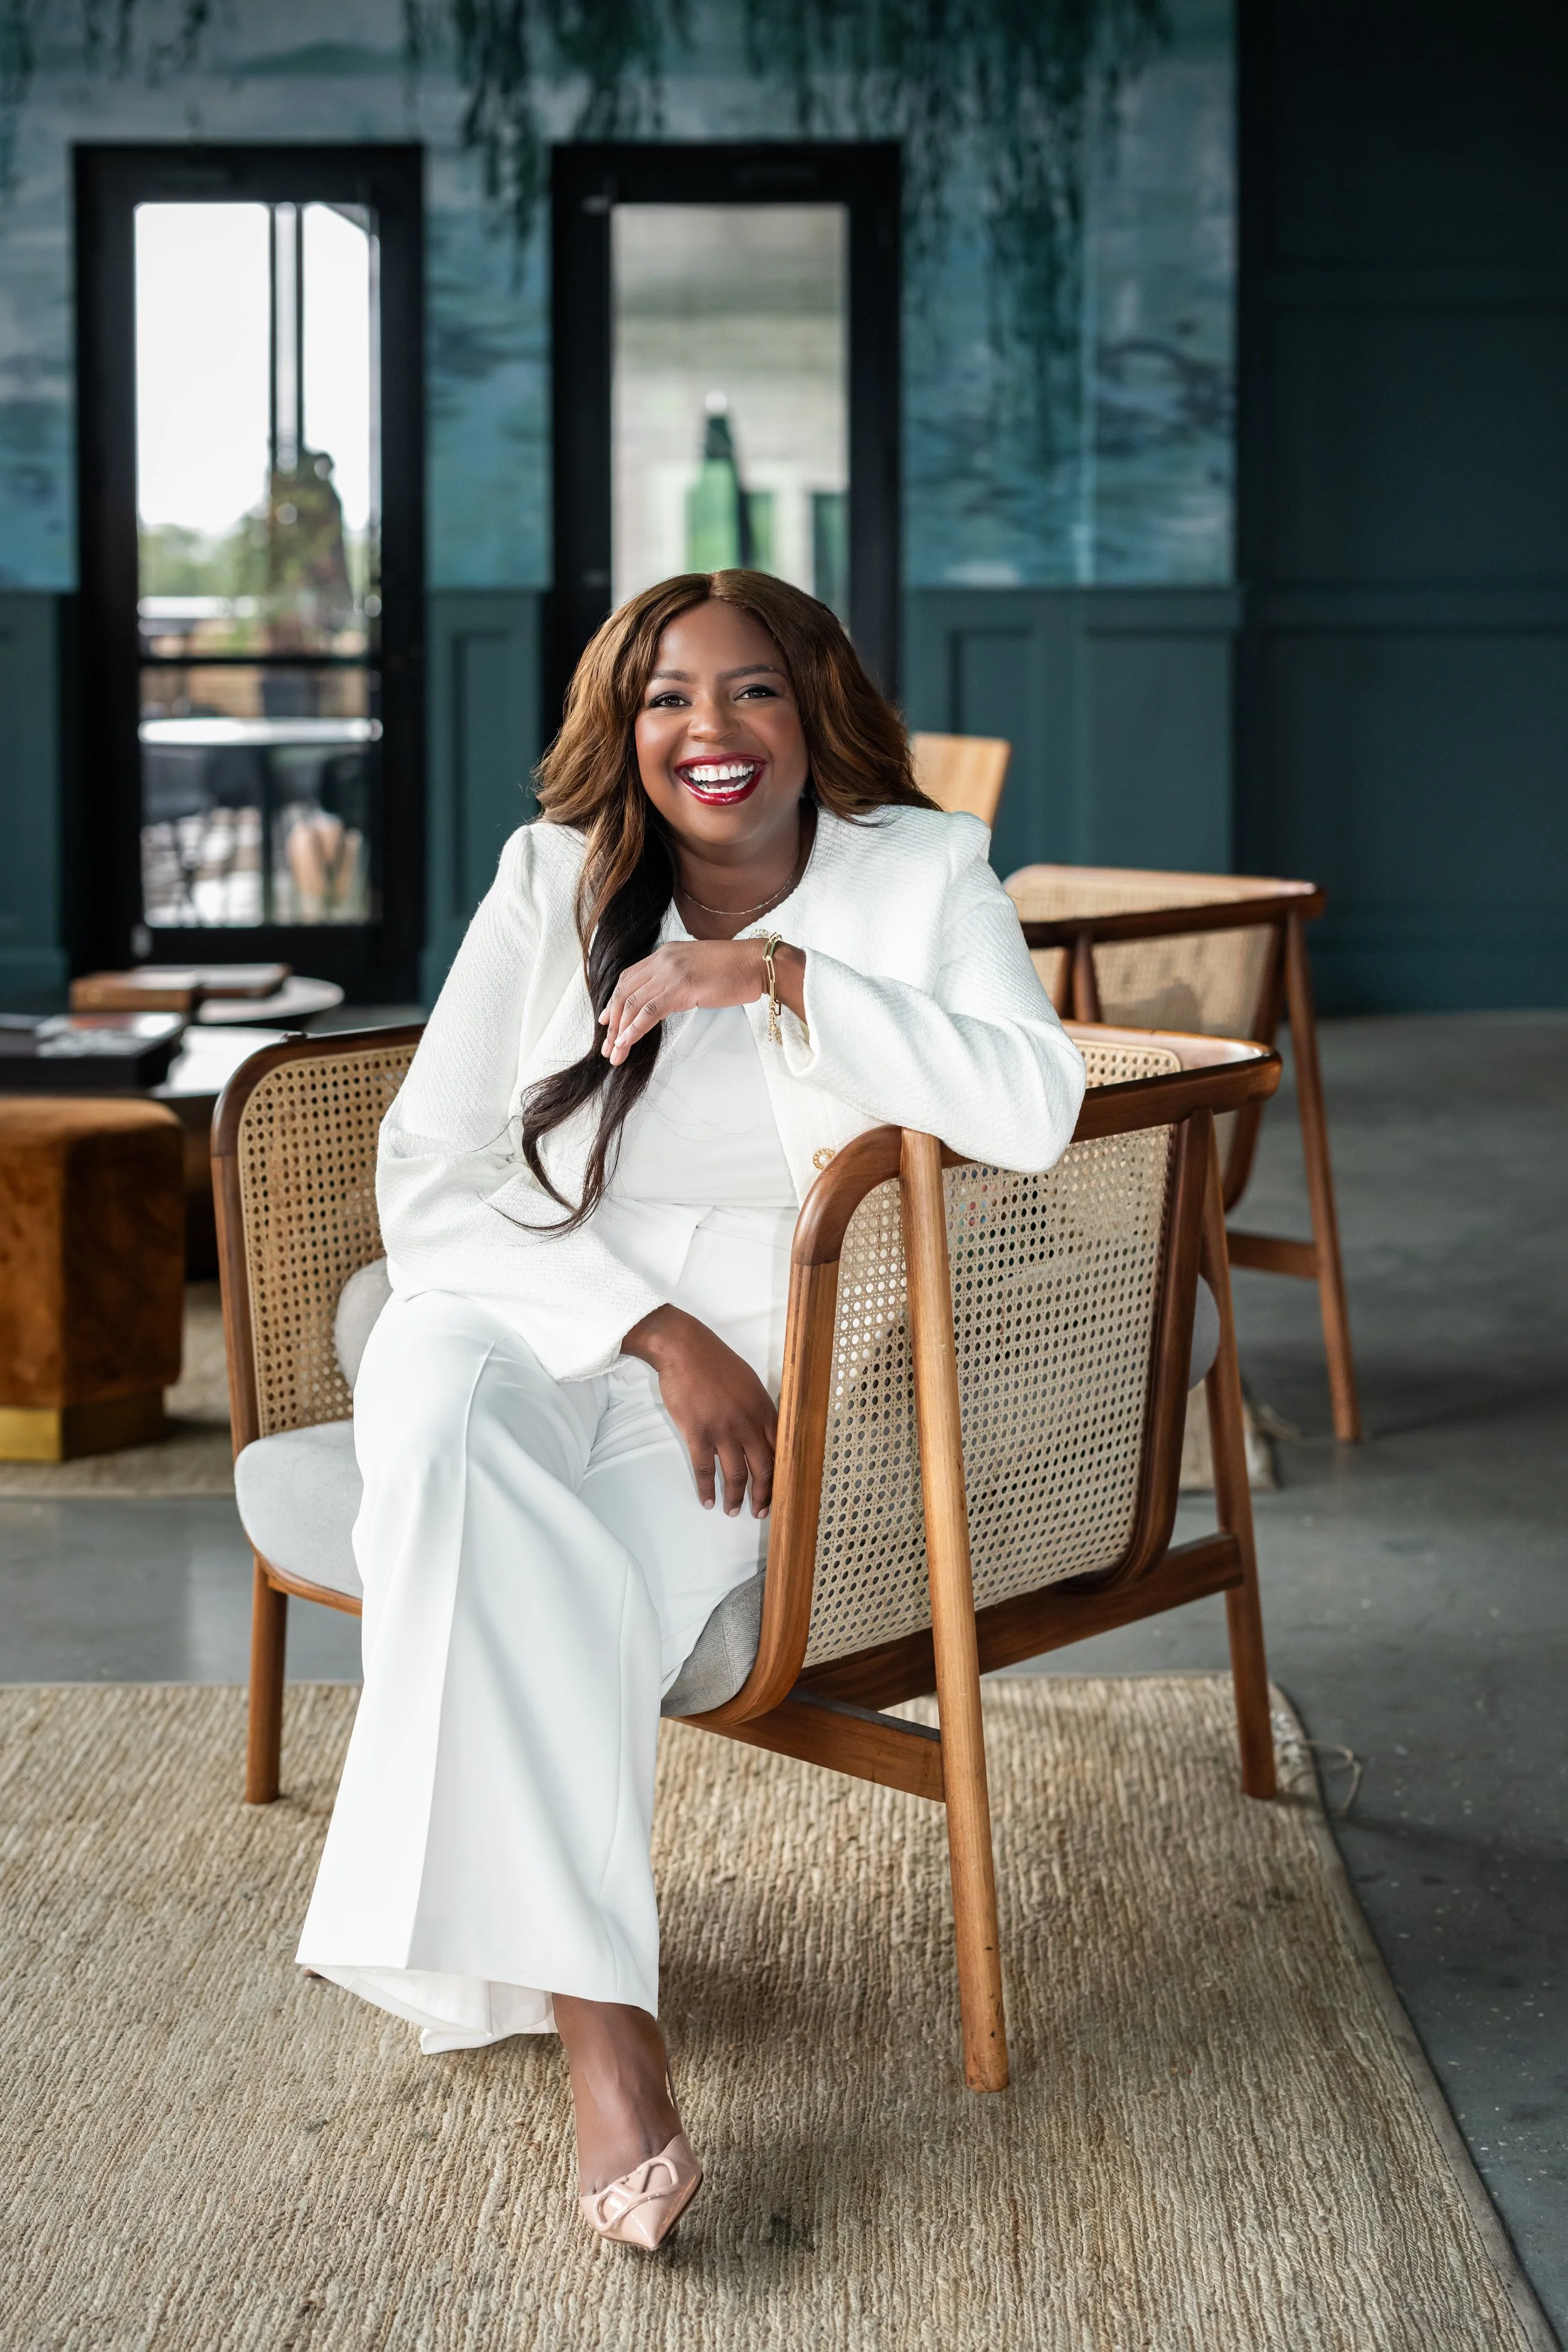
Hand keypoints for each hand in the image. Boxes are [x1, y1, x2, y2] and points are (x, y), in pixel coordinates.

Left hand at [599, 937, 807, 1064]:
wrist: (758, 964)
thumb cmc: (736, 969)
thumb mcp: (698, 968)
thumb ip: (678, 978)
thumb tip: (667, 999)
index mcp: (665, 954)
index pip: (629, 977)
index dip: (614, 1000)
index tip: (607, 1020)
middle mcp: (663, 960)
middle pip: (625, 992)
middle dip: (612, 1020)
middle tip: (608, 1045)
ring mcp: (671, 973)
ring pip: (633, 1004)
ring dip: (620, 1031)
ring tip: (614, 1053)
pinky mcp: (681, 988)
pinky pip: (649, 1012)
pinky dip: (634, 1029)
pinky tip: (626, 1043)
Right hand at [621, 1305, 776, 1516]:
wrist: (685, 1350)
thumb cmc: (716, 1362)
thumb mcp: (749, 1382)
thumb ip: (759, 1408)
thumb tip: (764, 1431)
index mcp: (764, 1410)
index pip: (781, 1450)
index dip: (782, 1475)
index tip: (782, 1491)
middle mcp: (748, 1424)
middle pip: (763, 1469)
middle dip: (763, 1495)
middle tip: (761, 1512)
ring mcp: (723, 1431)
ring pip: (735, 1475)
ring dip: (735, 1498)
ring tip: (733, 1511)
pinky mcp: (698, 1434)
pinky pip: (704, 1470)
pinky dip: (707, 1489)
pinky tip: (707, 1501)